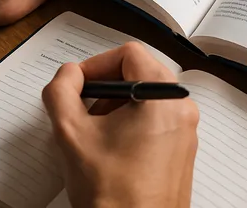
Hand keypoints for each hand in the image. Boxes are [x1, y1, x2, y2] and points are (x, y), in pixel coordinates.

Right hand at [42, 43, 198, 207]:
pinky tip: (109, 148)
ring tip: (93, 133)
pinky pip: (156, 118)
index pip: (129, 53)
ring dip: (115, 105)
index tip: (77, 84)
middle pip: (139, 72)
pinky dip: (130, 122)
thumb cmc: (113, 195)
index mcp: (163, 97)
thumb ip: (61, 91)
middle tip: (81, 108)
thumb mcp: (71, 133)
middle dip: (104, 86)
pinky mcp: (181, 148)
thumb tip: (68, 75)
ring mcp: (185, 129)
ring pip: (146, 96)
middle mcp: (182, 108)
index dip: (96, 64)